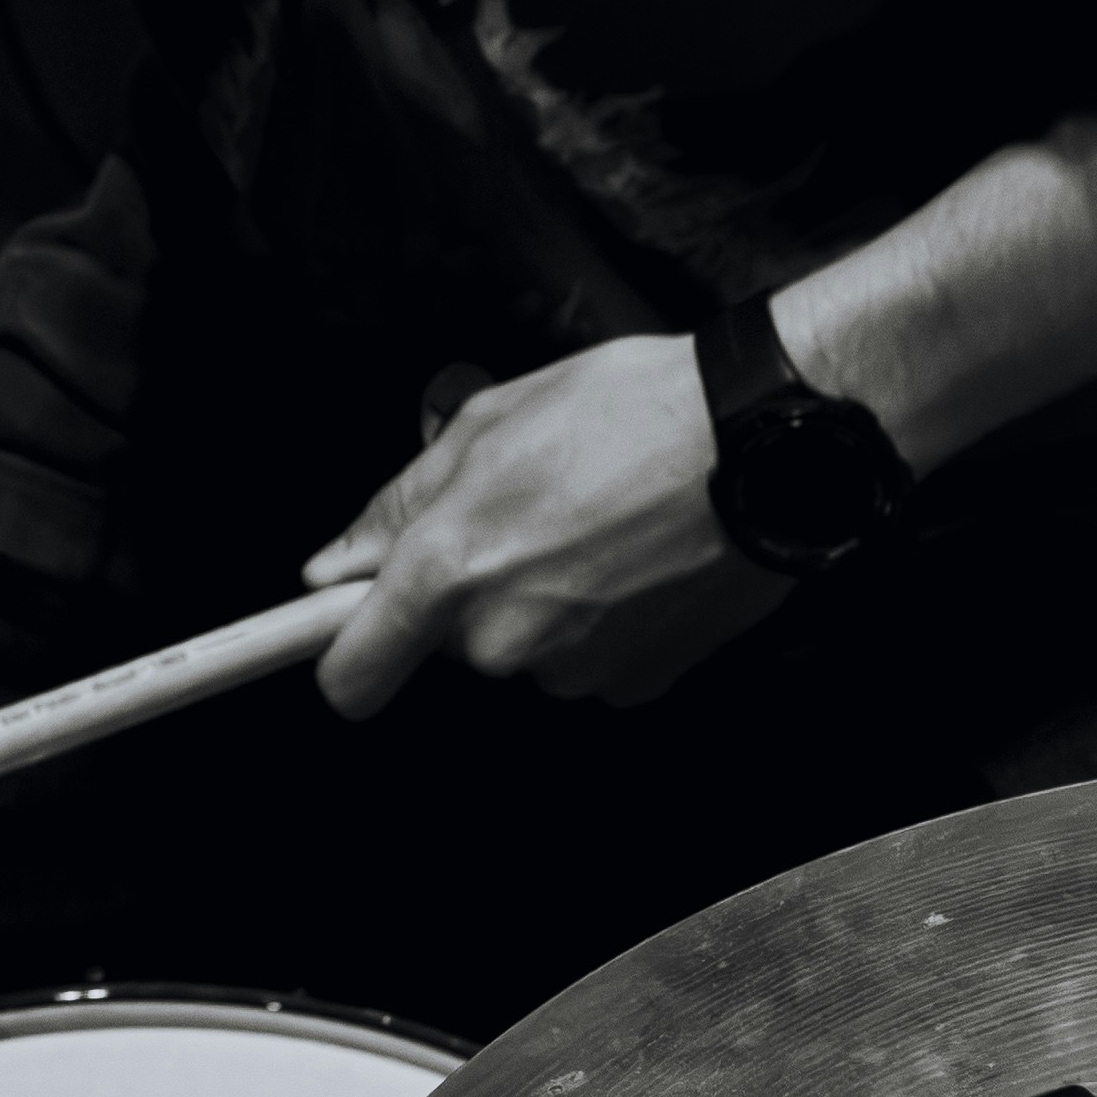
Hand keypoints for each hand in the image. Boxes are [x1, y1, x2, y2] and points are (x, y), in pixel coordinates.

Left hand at [307, 334, 790, 718]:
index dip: (339, 660)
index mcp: (447, 569)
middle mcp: (503, 637)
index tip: (333, 646)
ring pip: (526, 647)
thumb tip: (335, 565)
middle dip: (474, 587)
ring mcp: (575, 669)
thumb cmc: (631, 414)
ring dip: (543, 598)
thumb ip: (397, 506)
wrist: (763, 445)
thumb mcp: (486, 424)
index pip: (352, 673)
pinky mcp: (639, 682)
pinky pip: (589, 662)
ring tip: (596, 521)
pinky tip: (636, 560)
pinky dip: (602, 622)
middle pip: (453, 641)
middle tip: (527, 512)